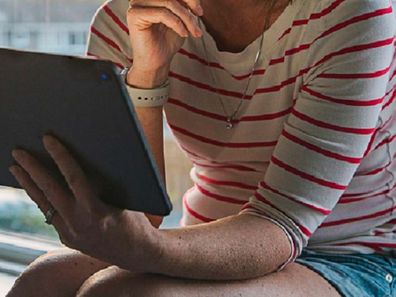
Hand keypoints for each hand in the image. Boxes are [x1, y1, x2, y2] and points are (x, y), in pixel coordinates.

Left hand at [9, 135, 161, 271]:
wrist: (136, 253)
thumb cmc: (136, 221)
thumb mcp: (125, 200)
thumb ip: (105, 184)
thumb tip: (85, 159)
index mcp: (96, 211)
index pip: (73, 177)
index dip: (60, 156)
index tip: (47, 139)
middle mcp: (79, 224)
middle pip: (50, 190)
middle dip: (32, 168)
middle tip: (18, 151)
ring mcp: (70, 234)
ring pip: (44, 204)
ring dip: (29, 184)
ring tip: (16, 168)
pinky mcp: (67, 239)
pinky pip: (51, 214)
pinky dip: (43, 199)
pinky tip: (35, 188)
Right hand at [127, 0, 202, 74]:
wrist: (157, 63)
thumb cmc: (167, 42)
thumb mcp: (181, 18)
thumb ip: (185, 4)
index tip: (199, 12)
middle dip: (188, 9)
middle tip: (197, 25)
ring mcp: (136, 4)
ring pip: (169, 2)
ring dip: (185, 18)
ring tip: (193, 32)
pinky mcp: (135, 14)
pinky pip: (162, 13)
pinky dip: (177, 24)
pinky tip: (183, 34)